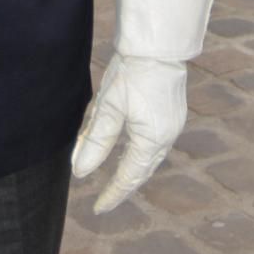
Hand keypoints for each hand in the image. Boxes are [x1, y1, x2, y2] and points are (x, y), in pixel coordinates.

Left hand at [72, 54, 188, 213]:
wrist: (158, 45)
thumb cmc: (132, 73)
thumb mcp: (108, 108)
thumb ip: (95, 142)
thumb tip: (80, 172)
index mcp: (152, 140)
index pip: (129, 177)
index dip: (112, 194)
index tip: (97, 208)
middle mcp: (167, 137)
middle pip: (142, 171)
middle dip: (124, 185)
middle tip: (106, 199)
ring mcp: (173, 125)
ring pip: (149, 158)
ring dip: (133, 170)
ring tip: (116, 180)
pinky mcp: (172, 113)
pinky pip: (155, 143)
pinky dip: (141, 153)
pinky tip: (130, 151)